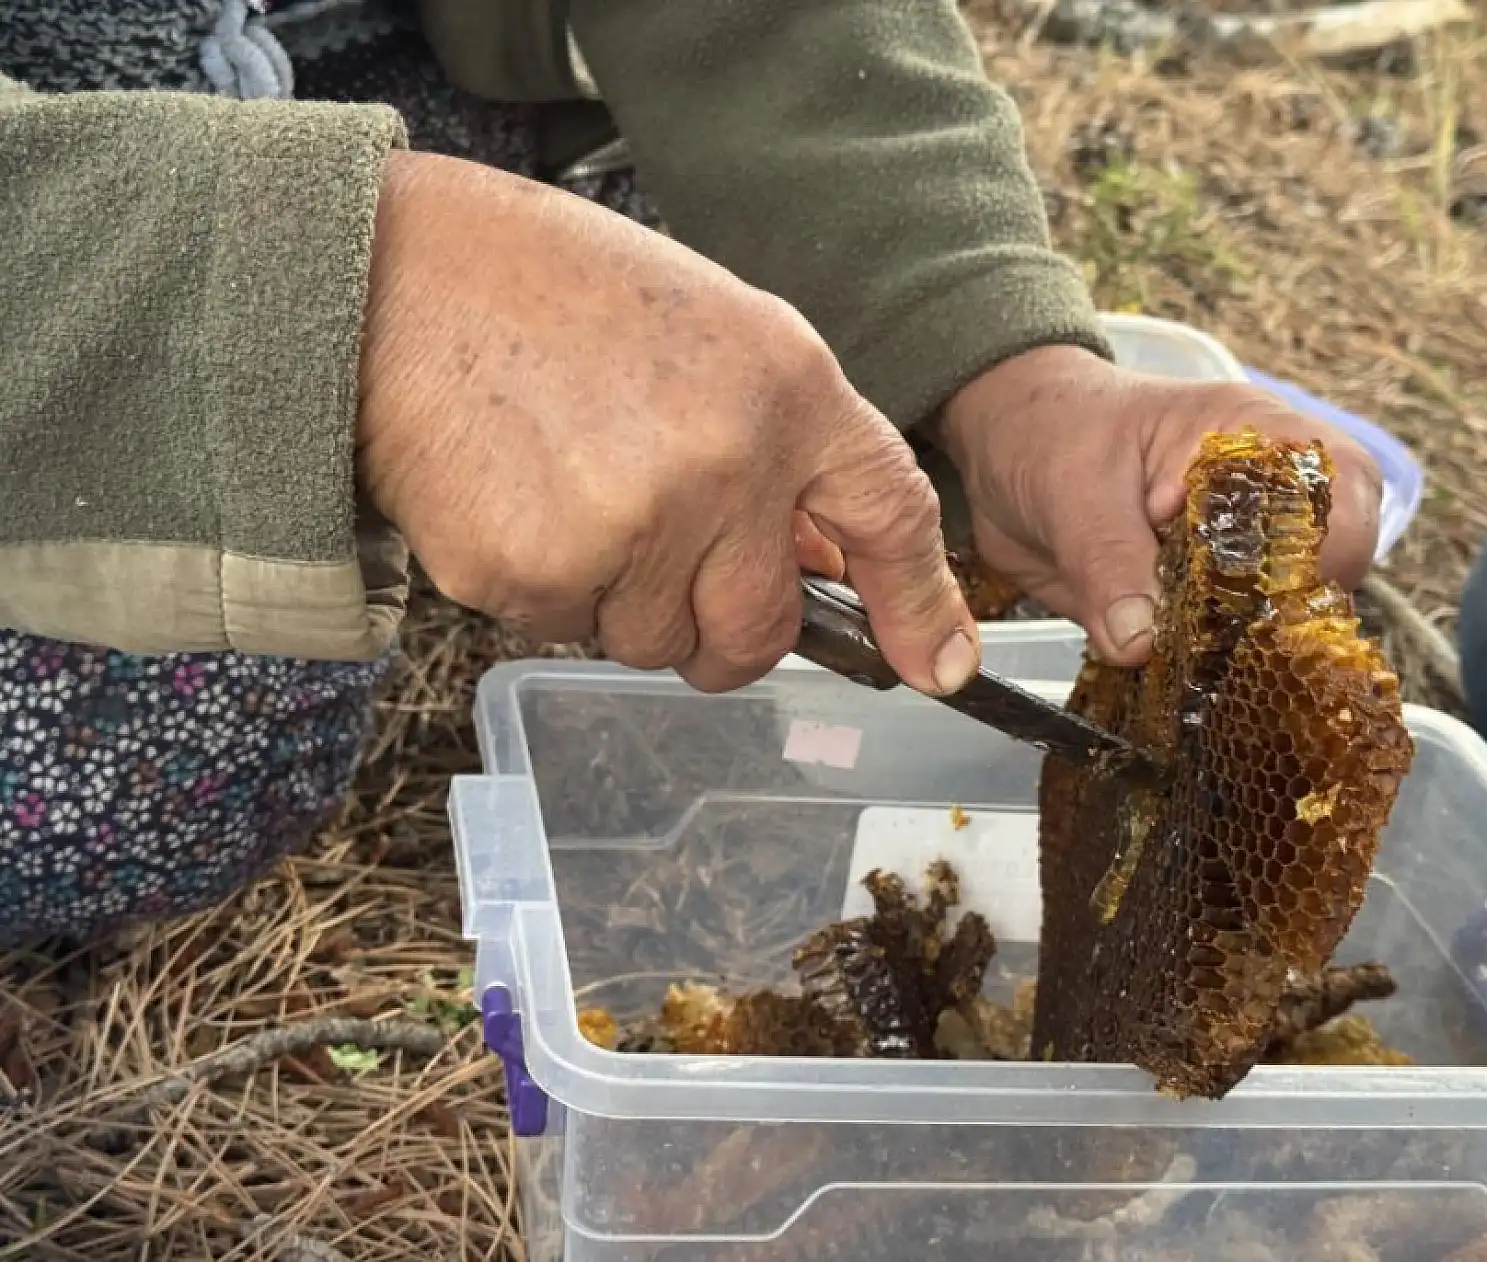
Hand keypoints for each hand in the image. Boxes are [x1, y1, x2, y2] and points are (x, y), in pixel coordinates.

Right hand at [356, 151, 976, 694]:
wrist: (389, 271)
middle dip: (726, 633)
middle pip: (761, 630)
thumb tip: (819, 562)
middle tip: (671, 573)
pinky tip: (511, 496)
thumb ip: (780, 444)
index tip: (935, 666)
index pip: (889, 516)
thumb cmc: (551, 291)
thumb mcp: (708, 330)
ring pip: (654, 642)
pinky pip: (564, 630)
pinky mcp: (535, 572)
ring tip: (566, 487)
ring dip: (621, 599)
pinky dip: (543, 587)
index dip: (918, 605)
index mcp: (787, 386)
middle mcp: (726, 462)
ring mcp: (632, 525)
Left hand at [938, 345, 1381, 665]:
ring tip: (1189, 664)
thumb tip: (1140, 642)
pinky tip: (1173, 674)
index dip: (1323, 551)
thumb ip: (1106, 562)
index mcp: (1255, 436)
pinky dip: (1206, 667)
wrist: (998, 448)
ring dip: (1246, 652)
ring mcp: (1236, 552)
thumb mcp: (1071, 487)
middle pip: (1332, 567)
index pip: (1343, 492)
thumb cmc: (1047, 431)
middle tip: (1216, 646)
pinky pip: (1227, 644)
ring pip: (1285, 617)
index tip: (1263, 602)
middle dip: (1285, 618)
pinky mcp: (1199, 600)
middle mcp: (1264, 496)